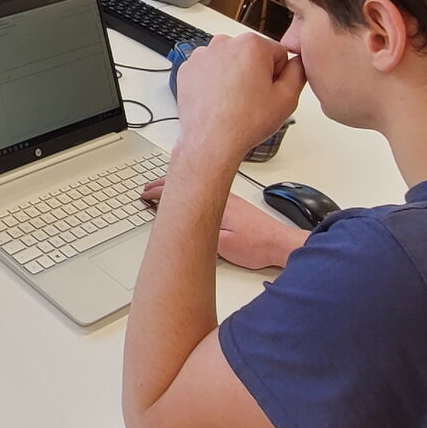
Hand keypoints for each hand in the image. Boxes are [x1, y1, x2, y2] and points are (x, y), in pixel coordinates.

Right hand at [141, 179, 307, 269]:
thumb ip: (200, 235)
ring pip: (195, 184)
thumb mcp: (223, 246)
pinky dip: (188, 189)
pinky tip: (187, 196)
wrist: (281, 244)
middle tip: (146, 190)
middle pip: (187, 181)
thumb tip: (181, 227)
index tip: (145, 195)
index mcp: (215, 201)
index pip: (180, 190)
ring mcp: (227, 197)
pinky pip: (204, 189)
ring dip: (176, 186)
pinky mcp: (232, 203)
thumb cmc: (257, 245)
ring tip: (161, 190)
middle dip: (163, 184)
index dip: (158, 192)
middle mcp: (221, 194)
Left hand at [174, 34, 306, 163]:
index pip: (278, 53)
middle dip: (254, 72)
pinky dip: (213, 81)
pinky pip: (208, 70)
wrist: (211, 141)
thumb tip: (298, 62)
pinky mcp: (187, 69)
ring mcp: (202, 55)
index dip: (277, 75)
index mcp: (251, 45)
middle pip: (251, 55)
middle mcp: (224, 43)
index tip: (269, 91)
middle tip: (252, 98)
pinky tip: (218, 100)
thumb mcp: (287, 98)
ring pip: (229, 62)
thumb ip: (298, 72)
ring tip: (233, 101)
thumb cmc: (245, 122)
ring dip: (233, 76)